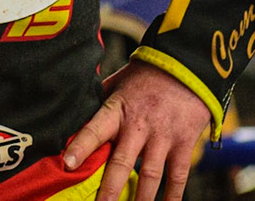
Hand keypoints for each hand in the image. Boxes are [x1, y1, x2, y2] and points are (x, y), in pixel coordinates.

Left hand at [63, 60, 212, 200]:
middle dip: (110, 189)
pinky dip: (172, 196)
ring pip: (150, 176)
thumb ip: (98, 103)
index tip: (67, 163)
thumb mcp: (117, 83)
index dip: (81, 146)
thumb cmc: (145, 77)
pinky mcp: (184, 144)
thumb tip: (72, 118)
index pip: (95, 128)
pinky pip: (178, 176)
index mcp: (117, 109)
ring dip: (141, 200)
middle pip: (122, 162)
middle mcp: (140, 125)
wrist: (187, 67)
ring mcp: (163, 136)